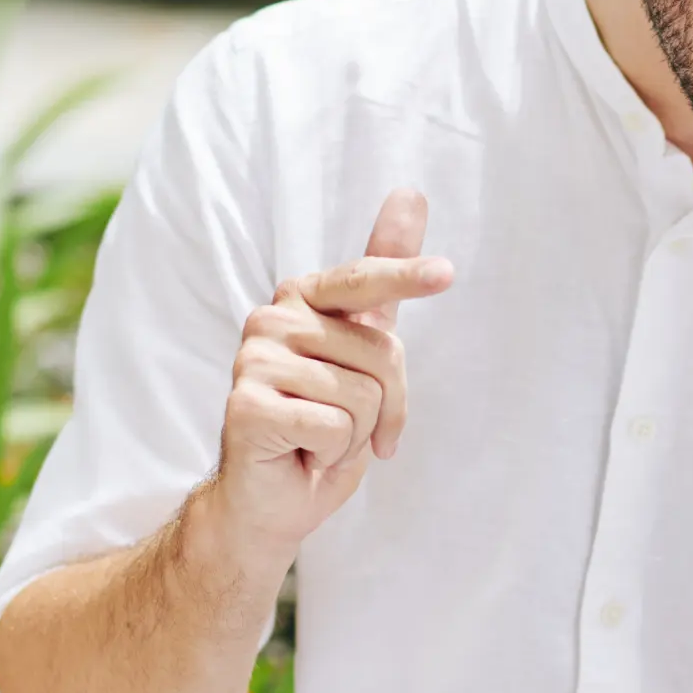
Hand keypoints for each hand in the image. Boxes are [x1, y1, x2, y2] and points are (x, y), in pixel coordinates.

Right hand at [209, 186, 452, 561]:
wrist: (273, 500)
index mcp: (302, 299)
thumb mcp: (363, 350)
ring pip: (361, 396)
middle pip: (381, 354)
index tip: (447, 273)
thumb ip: (380, 278)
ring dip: (356, 434)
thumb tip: (409, 192)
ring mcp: (253, 361)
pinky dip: (331, 454)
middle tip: (348, 428)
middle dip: (384, 406)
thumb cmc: (322, 429)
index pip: (364, 279)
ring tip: (319, 440)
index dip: (406, 276)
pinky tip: (301, 454)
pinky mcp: (245, 405)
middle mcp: (272, 319)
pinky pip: (334, 426)